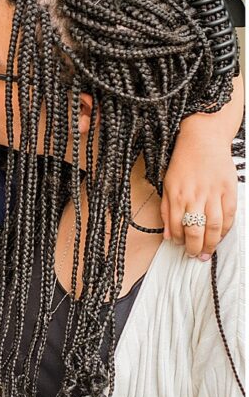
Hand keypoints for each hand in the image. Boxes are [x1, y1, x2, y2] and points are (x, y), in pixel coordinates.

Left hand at [161, 131, 236, 259]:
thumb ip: (167, 211)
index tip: (179, 247)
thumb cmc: (183, 162)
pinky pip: (228, 216)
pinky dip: (225, 230)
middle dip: (194, 247)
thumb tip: (167, 235)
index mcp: (177, 195)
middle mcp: (194, 196)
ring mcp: (213, 194)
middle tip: (194, 256)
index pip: (177, 226)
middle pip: (196, 230)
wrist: (203, 141)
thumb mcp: (167, 185)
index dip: (178, 240)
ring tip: (207, 253)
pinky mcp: (229, 190)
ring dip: (210, 243)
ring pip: (213, 226)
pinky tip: (220, 236)